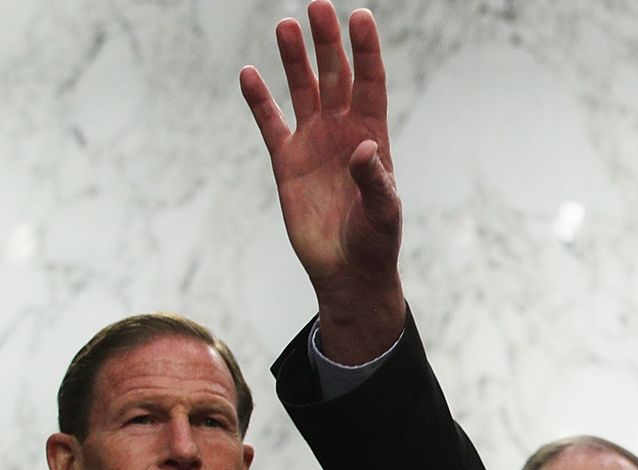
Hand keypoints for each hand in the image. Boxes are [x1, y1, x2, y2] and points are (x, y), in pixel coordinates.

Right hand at [240, 1, 405, 362]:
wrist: (347, 272)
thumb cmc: (376, 242)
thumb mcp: (384, 213)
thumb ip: (376, 180)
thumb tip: (364, 149)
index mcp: (373, 137)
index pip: (370, 84)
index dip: (365, 51)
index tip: (360, 17)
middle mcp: (343, 132)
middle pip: (334, 77)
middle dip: (327, 43)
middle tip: (318, 6)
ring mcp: (313, 144)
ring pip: (302, 90)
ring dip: (294, 59)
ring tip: (286, 25)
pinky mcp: (286, 162)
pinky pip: (270, 122)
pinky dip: (259, 99)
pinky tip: (249, 73)